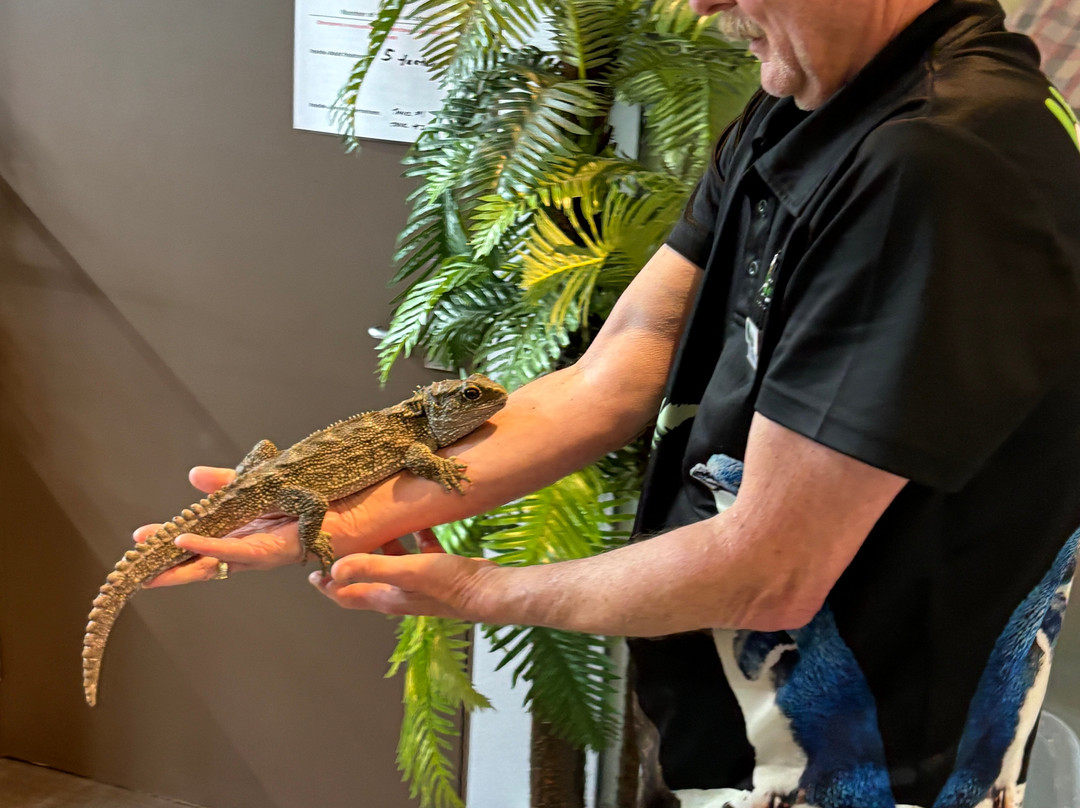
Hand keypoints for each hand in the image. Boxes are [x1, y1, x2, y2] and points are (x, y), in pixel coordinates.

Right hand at [137, 465, 391, 586]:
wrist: (385, 496)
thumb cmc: (342, 490)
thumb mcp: (272, 479)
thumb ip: (233, 480)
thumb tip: (194, 475)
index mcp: (260, 527)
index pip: (211, 538)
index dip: (176, 542)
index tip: (141, 539)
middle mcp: (267, 543)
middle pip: (211, 558)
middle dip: (171, 565)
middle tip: (134, 566)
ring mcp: (279, 548)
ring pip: (223, 562)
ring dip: (185, 565)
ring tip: (150, 569)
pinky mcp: (293, 546)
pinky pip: (248, 551)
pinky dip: (214, 548)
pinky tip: (186, 544)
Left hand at [310, 528, 500, 620]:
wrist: (490, 592)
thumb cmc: (450, 585)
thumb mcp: (408, 572)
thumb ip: (371, 567)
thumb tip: (333, 569)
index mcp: (387, 596)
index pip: (348, 595)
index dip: (328, 586)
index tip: (312, 573)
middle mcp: (400, 592)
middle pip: (367, 577)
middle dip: (351, 561)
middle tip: (341, 539)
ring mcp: (420, 583)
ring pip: (393, 563)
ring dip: (382, 546)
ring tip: (374, 524)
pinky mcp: (440, 571)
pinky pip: (421, 551)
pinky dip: (415, 537)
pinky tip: (418, 521)